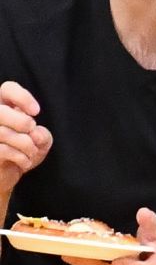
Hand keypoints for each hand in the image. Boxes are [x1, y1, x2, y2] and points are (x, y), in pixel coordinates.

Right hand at [0, 81, 50, 197]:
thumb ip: (43, 135)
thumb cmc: (22, 153)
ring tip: (31, 152)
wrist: (7, 176)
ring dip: (25, 145)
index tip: (36, 112)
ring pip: (3, 132)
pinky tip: (25, 162)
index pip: (7, 89)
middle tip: (30, 133)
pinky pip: (3, 150)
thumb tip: (35, 133)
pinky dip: (21, 158)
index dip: (22, 97)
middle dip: (22, 123)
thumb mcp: (40, 143)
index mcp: (3, 106)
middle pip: (0, 111)